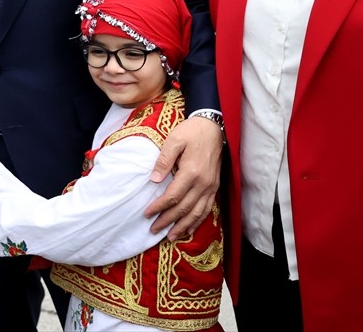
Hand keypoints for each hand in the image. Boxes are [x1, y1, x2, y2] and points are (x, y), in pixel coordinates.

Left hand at [143, 115, 222, 238]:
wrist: (214, 127)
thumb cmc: (192, 132)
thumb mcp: (174, 140)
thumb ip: (164, 160)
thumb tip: (154, 180)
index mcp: (192, 172)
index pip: (173, 196)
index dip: (159, 207)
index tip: (147, 214)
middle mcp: (203, 183)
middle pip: (184, 208)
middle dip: (168, 221)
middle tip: (154, 230)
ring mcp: (211, 186)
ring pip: (197, 212)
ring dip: (183, 226)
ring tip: (171, 236)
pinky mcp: (215, 186)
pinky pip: (207, 208)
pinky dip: (198, 221)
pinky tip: (190, 229)